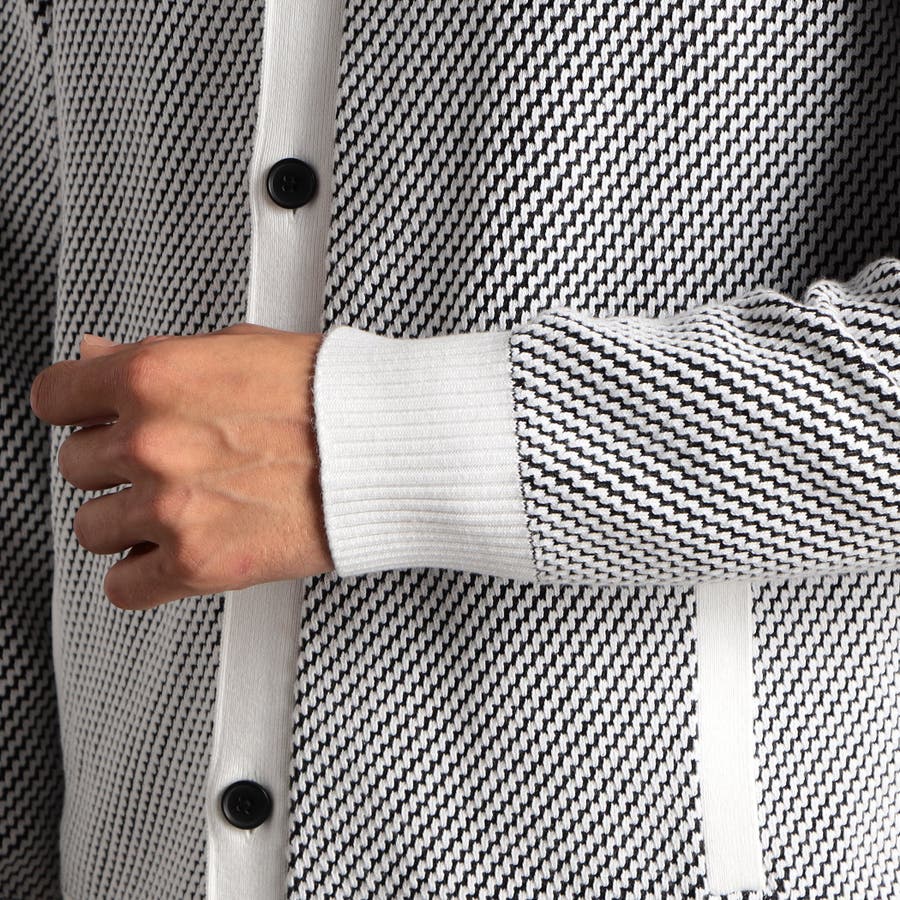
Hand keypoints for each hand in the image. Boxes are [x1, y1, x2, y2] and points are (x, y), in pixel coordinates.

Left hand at [29, 323, 333, 609]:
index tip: (93, 419)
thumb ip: (154, 359)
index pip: (55, 397)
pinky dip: (144, 576)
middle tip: (167, 463)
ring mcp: (169, 506)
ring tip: (178, 509)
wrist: (385, 452)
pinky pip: (122, 586)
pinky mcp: (196, 564)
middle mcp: (151, 441)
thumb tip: (97, 355)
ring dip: (127, 521)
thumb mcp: (236, 351)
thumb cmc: (330, 398)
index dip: (78, 409)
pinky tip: (176, 551)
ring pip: (91, 528)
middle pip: (76, 465)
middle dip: (115, 465)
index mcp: (155, 377)